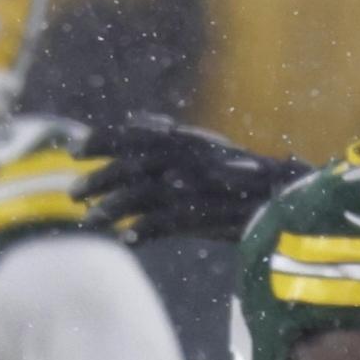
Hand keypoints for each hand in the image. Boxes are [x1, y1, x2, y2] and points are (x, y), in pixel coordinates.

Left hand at [78, 113, 311, 242]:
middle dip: (98, 179)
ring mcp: (196, 186)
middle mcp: (189, 158)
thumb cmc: (242, 176)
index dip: (103, 140)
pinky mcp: (205, 214)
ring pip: (141, 194)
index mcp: (188, 140)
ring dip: (111, 207)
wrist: (287, 198)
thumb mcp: (206, 146)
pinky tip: (125, 239)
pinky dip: (142, 230)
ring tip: (90, 220)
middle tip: (72, 194)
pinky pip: (165, 223)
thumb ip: (170, 135)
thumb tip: (135, 120)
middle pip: (132, 166)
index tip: (75, 150)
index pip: (136, 134)